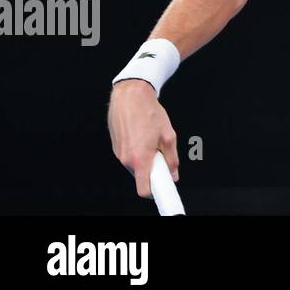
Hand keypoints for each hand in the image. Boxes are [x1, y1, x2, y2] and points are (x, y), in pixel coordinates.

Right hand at [108, 79, 179, 198]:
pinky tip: (142, 136)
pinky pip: (129, 158)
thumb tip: (174, 174)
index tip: (165, 193)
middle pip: (142, 177)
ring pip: (136, 167)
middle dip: (154, 170)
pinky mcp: (115, 148)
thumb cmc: (150, 113)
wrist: (130, 97)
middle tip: (162, 154)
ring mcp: (118, 154)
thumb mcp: (168, 135)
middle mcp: (126, 160)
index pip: (144, 189)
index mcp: (140, 158)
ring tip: (151, 140)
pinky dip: (138, 153)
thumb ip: (172, 158)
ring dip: (146, 160)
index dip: (156, 193)